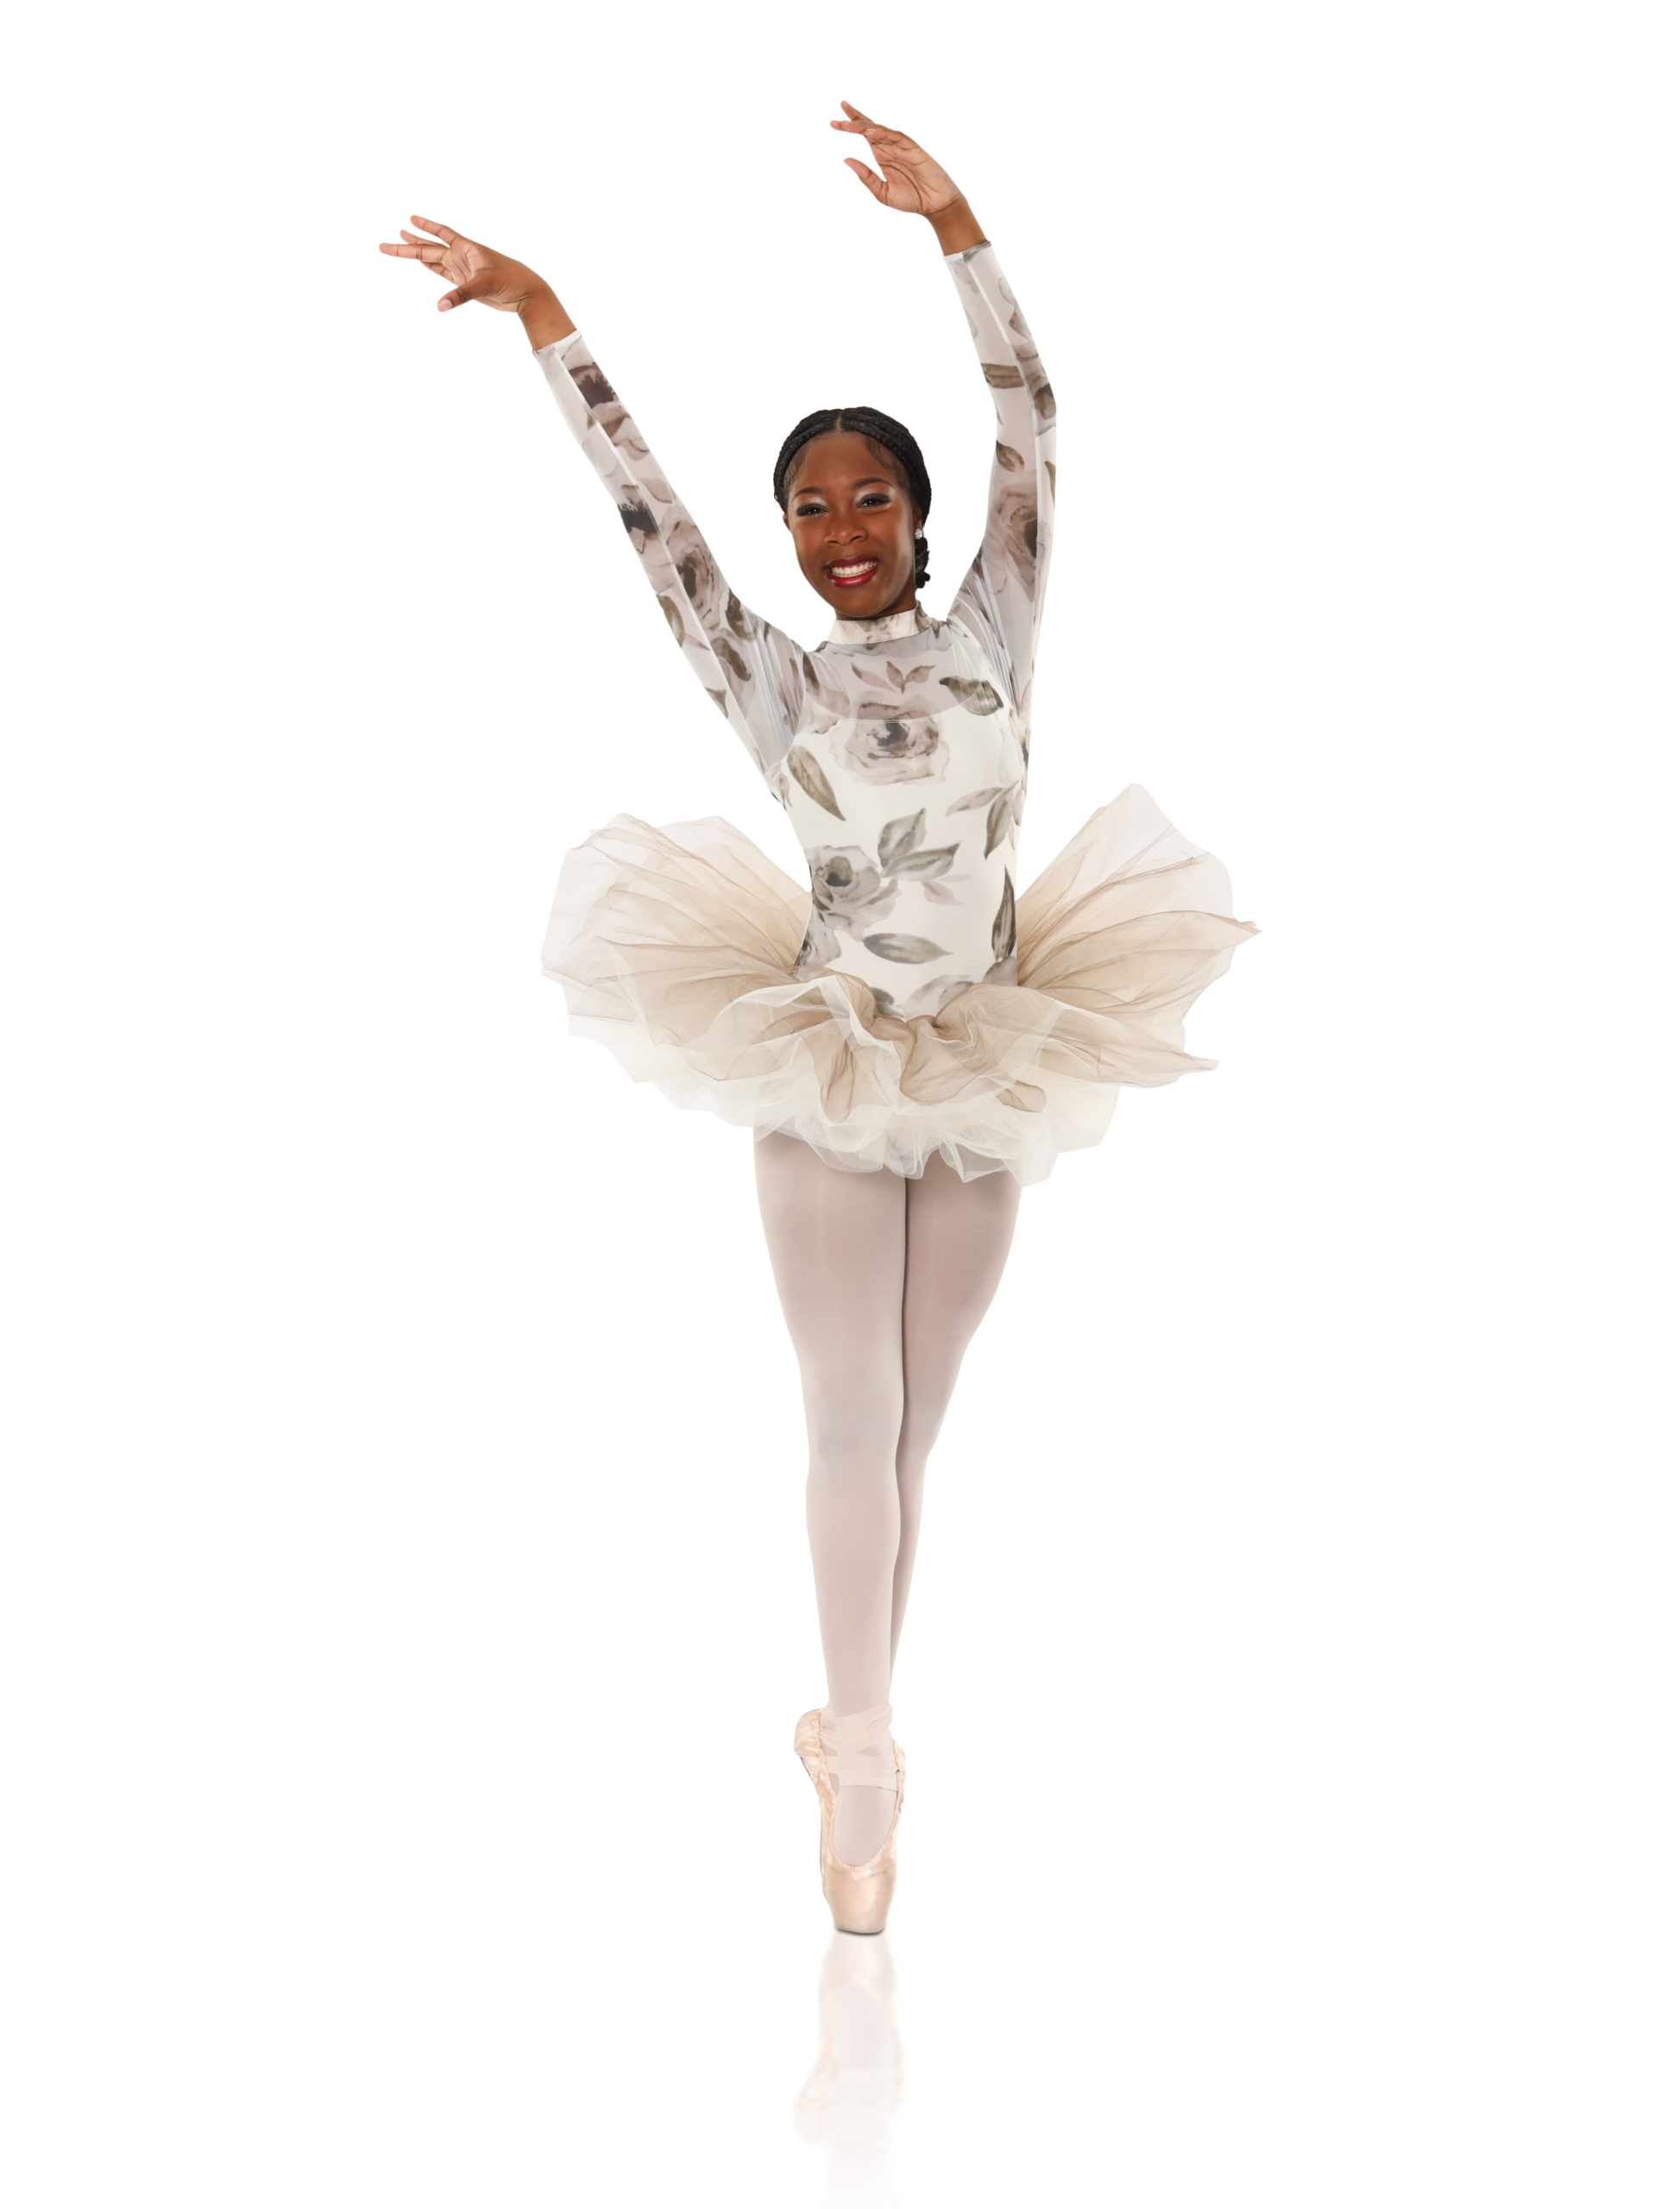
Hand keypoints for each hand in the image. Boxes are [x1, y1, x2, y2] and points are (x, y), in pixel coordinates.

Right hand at [375, 213, 548, 314]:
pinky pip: (443, 274)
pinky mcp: (465, 283)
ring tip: (397, 244)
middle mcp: (461, 256)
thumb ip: (461, 295)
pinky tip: (421, 264)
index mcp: (466, 248)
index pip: (440, 233)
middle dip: (405, 246)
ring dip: (415, 254)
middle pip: (428, 249)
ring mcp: (462, 269)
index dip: (425, 226)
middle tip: (382, 245)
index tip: (409, 218)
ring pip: (432, 260)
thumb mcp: (485, 286)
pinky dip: (430, 269)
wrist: (527, 293)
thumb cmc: (511, 281)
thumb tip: (440, 306)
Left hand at [829, 100, 965, 217]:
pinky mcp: (913, 148)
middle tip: (840, 108)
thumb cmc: (910, 198)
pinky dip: (884, 134)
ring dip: (864, 125)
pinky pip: (897, 137)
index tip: (832, 123)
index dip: (849, 126)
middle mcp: (889, 146)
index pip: (863, 134)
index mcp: (881, 154)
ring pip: (881, 129)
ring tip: (848, 124)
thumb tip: (846, 159)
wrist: (934, 205)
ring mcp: (901, 145)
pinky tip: (871, 133)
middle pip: (869, 126)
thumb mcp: (881, 192)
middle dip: (854, 117)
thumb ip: (865, 176)